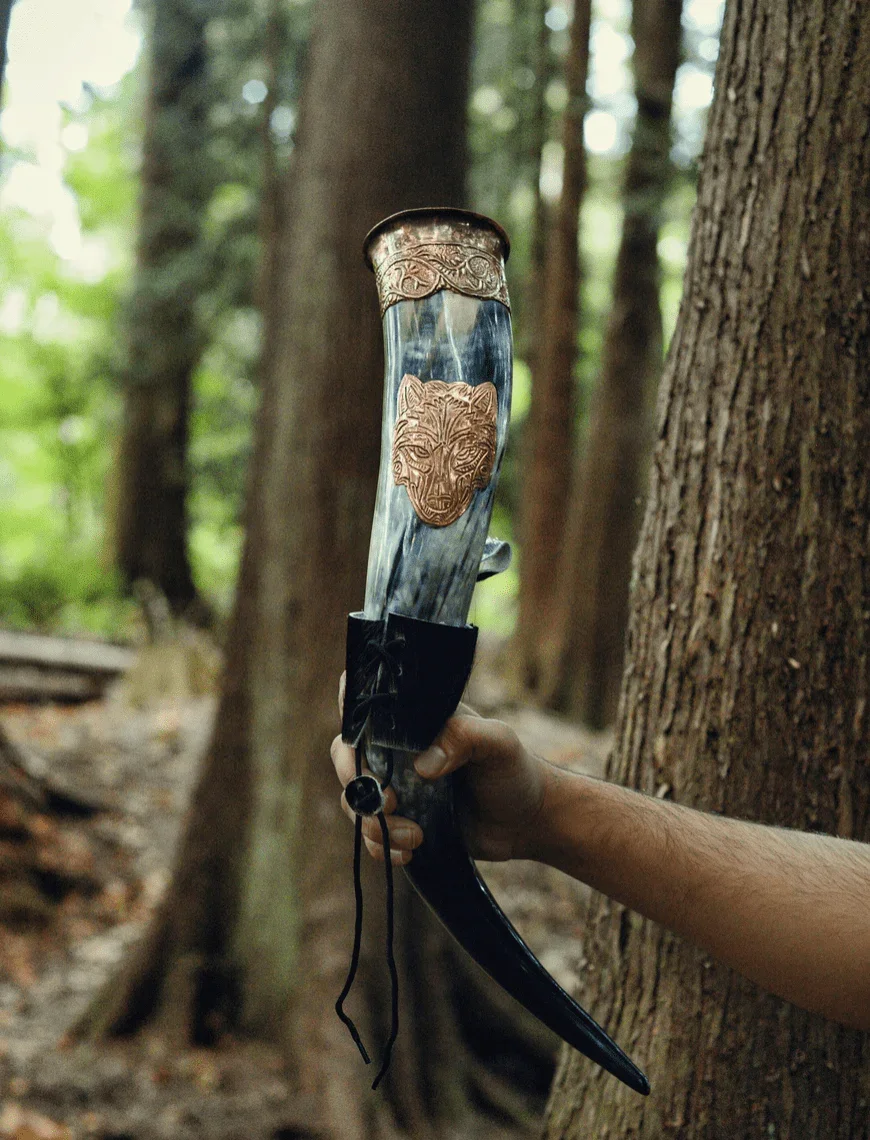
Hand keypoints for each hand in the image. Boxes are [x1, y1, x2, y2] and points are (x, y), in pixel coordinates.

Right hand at [331, 676, 552, 863]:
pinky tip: (410, 852)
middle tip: (391, 801)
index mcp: (415, 721)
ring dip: (375, 823)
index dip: (351, 714)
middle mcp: (398, 752)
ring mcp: (397, 787)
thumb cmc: (515, 771)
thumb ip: (464, 737)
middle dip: (356, 782)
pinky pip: (371, 835)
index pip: (367, 705)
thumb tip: (423, 764)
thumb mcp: (498, 743)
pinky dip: (382, 846)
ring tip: (416, 836)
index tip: (360, 742)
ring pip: (354, 801)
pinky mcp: (401, 822)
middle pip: (346, 756)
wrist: (529, 821)